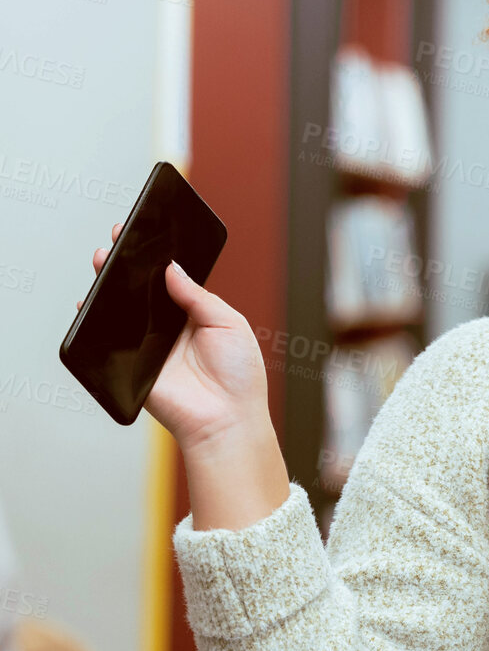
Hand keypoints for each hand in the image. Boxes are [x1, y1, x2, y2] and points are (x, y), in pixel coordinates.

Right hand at [79, 221, 270, 450]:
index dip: (156, 257)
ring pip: (120, 310)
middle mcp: (167, 327)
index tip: (144, 232)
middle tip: (117, 239)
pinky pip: (107, 339)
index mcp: (194, 315)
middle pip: (139, 290)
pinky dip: (94, 320)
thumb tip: (170, 268)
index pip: (168, 280)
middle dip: (126, 264)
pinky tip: (89, 301)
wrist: (227, 418)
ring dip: (107, 285)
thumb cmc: (238, 375)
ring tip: (103, 260)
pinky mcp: (130, 364)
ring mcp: (146, 345)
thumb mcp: (229, 323)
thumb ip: (197, 295)